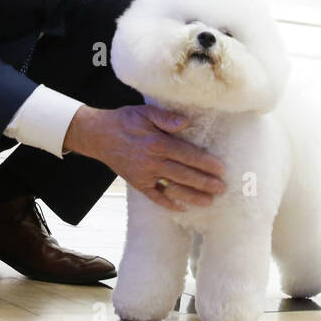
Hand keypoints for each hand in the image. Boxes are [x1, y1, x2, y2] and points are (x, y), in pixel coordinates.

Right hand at [63, 104, 225, 211]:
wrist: (98, 135)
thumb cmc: (125, 120)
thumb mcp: (145, 111)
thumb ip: (166, 118)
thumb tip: (186, 122)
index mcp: (157, 143)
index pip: (186, 154)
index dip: (204, 162)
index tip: (221, 169)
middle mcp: (152, 161)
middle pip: (183, 174)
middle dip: (204, 182)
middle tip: (222, 188)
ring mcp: (144, 175)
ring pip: (172, 188)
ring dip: (192, 196)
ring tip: (209, 201)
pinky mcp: (137, 183)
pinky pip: (155, 197)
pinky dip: (168, 203)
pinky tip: (183, 208)